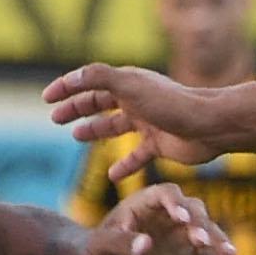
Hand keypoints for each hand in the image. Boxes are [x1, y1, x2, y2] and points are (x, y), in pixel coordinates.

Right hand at [45, 64, 230, 169]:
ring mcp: (149, 123)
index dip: (67, 88)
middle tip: (56, 119)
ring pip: (115, 128)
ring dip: (95, 131)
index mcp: (129, 83)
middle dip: (77, 109)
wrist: (209, 126)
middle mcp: (138, 101)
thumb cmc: (171, 104)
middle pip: (100, 104)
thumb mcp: (130, 86)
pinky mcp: (160, 145)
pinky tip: (112, 176)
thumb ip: (99, 78)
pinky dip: (124, 166)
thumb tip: (72, 78)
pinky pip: (137, 156)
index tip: (47, 98)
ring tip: (77, 137)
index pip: (90, 82)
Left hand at [84, 183, 233, 254]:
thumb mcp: (102, 247)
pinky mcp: (193, 248)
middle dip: (198, 223)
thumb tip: (145, 245)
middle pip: (192, 208)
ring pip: (206, 228)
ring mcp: (184, 229)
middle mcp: (170, 211)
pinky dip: (221, 253)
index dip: (174, 203)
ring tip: (227, 254)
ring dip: (217, 239)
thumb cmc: (100, 252)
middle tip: (201, 240)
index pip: (165, 194)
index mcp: (146, 201)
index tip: (180, 218)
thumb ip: (121, 243)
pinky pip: (211, 248)